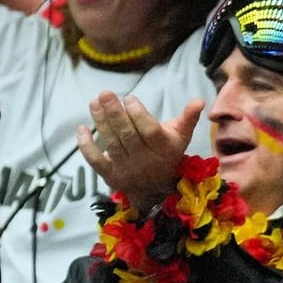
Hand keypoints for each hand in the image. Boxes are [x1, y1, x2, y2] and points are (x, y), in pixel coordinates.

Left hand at [78, 93, 203, 212]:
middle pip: (128, 135)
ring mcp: (126, 168)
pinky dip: (86, 146)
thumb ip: (188, 118)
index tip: (129, 98)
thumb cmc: (168, 154)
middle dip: (115, 113)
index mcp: (164, 148)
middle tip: (105, 94)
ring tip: (94, 102)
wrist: (156, 189)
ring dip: (101, 122)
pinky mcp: (110, 175)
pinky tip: (82, 128)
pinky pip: (95, 160)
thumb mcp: (181, 136)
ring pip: (111, 144)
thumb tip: (199, 99)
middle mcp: (145, 160)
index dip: (138, 114)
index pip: (149, 131)